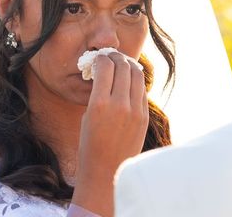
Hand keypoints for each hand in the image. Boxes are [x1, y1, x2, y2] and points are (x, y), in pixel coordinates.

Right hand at [72, 52, 148, 216]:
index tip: (98, 59)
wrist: (107, 173)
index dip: (101, 58)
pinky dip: (135, 81)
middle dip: (115, 57)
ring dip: (128, 65)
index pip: (105, 66)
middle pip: (123, 65)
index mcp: (99, 104)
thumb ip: (97, 93)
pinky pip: (142, 90)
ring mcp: (135, 111)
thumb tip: (105, 73)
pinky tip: (129, 81)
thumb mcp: (87, 116)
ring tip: (121, 64)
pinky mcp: (145, 117)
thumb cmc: (90, 145)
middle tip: (110, 57)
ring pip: (137, 74)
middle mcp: (120, 105)